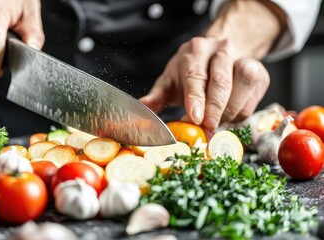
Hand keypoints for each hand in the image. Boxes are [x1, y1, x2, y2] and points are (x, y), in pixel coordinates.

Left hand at [139, 37, 269, 130]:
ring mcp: (244, 60)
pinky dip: (239, 114)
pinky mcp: (261, 75)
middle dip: (214, 109)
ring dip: (229, 113)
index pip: (196, 76)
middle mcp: (222, 51)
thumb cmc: (192, 70)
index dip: (196, 98)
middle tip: (207, 128)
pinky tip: (227, 117)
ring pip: (242, 90)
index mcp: (196, 51)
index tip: (195, 117)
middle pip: (221, 82)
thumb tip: (143, 108)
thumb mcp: (171, 79)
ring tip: (215, 123)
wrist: (221, 54)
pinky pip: (252, 101)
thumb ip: (157, 95)